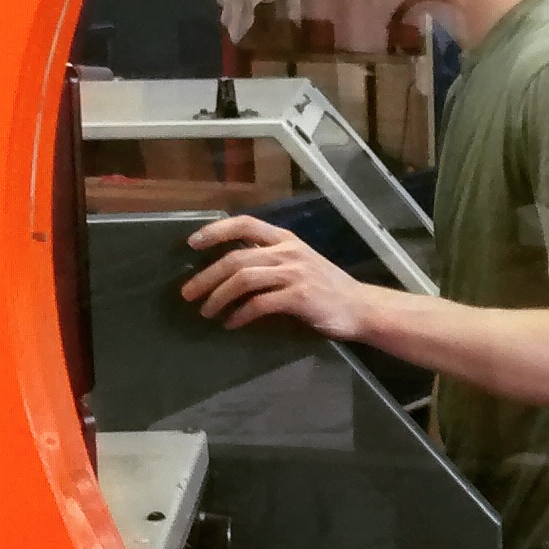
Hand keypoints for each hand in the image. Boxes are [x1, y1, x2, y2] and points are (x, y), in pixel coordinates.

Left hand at [181, 217, 370, 339]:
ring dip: (218, 297)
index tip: (192, 243)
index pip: (245, 224)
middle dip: (206, 277)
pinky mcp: (298, 297)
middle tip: (187, 294)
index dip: (216, 231)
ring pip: (243, 279)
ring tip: (206, 312)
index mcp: (286, 239)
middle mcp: (288, 251)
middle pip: (235, 258)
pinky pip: (259, 304)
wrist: (360, 307)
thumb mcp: (299, 262)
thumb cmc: (326, 286)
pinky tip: (232, 324)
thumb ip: (270, 259)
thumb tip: (229, 267)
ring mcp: (294, 274)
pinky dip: (240, 315)